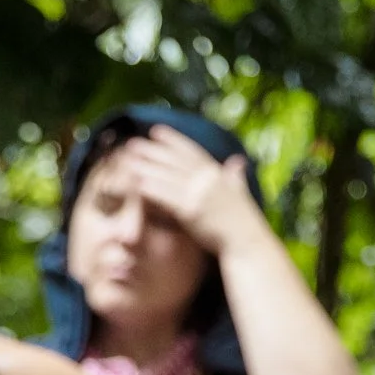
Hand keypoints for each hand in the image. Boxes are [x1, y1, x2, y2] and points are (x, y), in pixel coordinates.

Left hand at [116, 126, 264, 257]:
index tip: (156, 130)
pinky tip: (137, 183)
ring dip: (146, 166)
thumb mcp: (241, 193)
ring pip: (167, 176)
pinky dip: (152, 188)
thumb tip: (238, 161)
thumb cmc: (243, 222)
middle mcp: (208, 180)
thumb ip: (235, 176)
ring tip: (127, 160)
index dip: (173, 140)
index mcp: (218, 174)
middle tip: (132, 142)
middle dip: (152, 150)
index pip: (192, 151)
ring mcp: (200, 194)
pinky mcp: (192, 210)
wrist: (247, 243)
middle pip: (175, 161)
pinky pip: (167, 196)